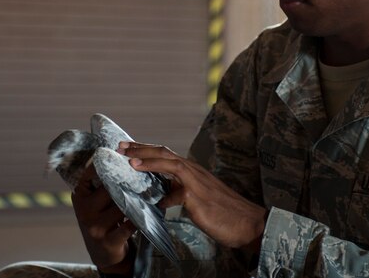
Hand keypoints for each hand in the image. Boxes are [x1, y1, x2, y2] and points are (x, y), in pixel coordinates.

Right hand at [72, 164, 136, 274]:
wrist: (104, 253)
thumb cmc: (104, 218)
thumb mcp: (97, 200)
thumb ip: (104, 182)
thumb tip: (124, 154)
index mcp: (80, 195)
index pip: (90, 173)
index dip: (108, 162)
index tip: (126, 156)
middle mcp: (83, 210)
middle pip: (109, 188)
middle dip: (128, 181)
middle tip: (145, 172)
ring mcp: (94, 227)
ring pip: (121, 205)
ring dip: (137, 199)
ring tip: (150, 191)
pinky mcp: (108, 241)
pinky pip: (128, 225)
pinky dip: (139, 218)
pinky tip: (147, 212)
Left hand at [119, 142, 265, 251]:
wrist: (247, 223)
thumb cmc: (223, 213)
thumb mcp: (197, 199)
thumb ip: (180, 193)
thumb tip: (162, 196)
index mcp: (193, 171)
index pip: (165, 155)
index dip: (145, 149)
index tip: (127, 147)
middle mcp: (195, 172)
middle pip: (165, 153)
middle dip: (141, 148)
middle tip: (120, 146)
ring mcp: (198, 184)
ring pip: (171, 164)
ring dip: (149, 161)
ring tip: (130, 161)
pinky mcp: (199, 199)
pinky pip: (178, 194)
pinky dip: (165, 197)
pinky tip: (156, 203)